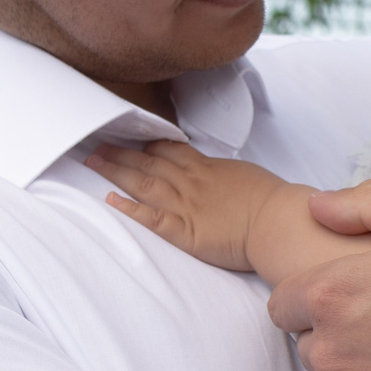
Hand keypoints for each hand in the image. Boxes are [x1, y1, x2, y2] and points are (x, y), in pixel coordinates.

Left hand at [86, 141, 283, 272]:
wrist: (277, 221)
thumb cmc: (271, 201)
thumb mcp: (247, 177)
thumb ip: (226, 176)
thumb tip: (222, 178)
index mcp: (207, 168)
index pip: (170, 149)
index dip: (147, 144)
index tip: (131, 139)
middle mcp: (191, 182)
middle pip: (148, 160)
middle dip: (121, 152)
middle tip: (97, 145)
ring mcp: (186, 205)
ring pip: (143, 181)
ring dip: (115, 171)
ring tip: (93, 162)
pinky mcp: (185, 231)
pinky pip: (151, 217)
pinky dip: (129, 208)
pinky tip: (111, 199)